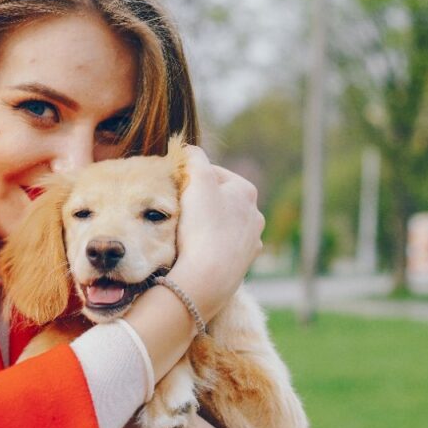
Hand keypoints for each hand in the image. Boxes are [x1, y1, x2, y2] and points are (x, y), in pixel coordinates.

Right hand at [169, 146, 263, 319]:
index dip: (190, 177)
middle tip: (176, 208)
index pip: (213, 174)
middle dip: (199, 202)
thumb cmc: (203, 225)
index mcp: (247, 192)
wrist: (208, 277)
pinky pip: (222, 249)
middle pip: (218, 200)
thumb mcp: (196, 179)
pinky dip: (209, 246)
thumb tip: (189, 149)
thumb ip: (193, 157)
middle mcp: (255, 216)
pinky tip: (195, 251)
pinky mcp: (242, 265)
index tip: (173, 187)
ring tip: (184, 231)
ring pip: (221, 225)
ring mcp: (250, 243)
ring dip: (205, 224)